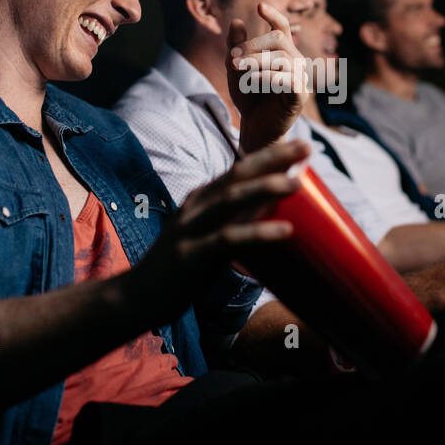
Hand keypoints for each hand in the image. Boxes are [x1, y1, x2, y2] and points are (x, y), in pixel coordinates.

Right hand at [126, 140, 310, 319]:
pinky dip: (258, 232)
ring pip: (231, 200)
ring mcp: (190, 229)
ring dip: (265, 188)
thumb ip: (233, 223)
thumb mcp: (206, 236)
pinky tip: (285, 231)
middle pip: (237, 174)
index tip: (301, 146)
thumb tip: (274, 216)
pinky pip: (228, 239)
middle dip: (273, 158)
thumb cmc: (180, 270)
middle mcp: (195, 207)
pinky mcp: (191, 255)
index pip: (238, 169)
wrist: (137, 298)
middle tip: (307, 146)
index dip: (270, 155)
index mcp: (200, 199)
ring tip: (297, 183)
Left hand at [227, 1, 308, 153]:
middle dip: (253, 45)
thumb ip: (235, 48)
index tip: (259, 5)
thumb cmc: (249, 98)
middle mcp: (296, 61)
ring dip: (257, 61)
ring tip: (239, 69)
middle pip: (279, 39)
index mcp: (282, 52)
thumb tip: (235, 21)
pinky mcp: (300, 96)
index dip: (273, 14)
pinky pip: (290, 81)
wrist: (254, 128)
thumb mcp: (235, 70)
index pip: (282, 27)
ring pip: (283, 58)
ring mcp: (301, 78)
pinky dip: (271, 77)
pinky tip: (254, 80)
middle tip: (233, 59)